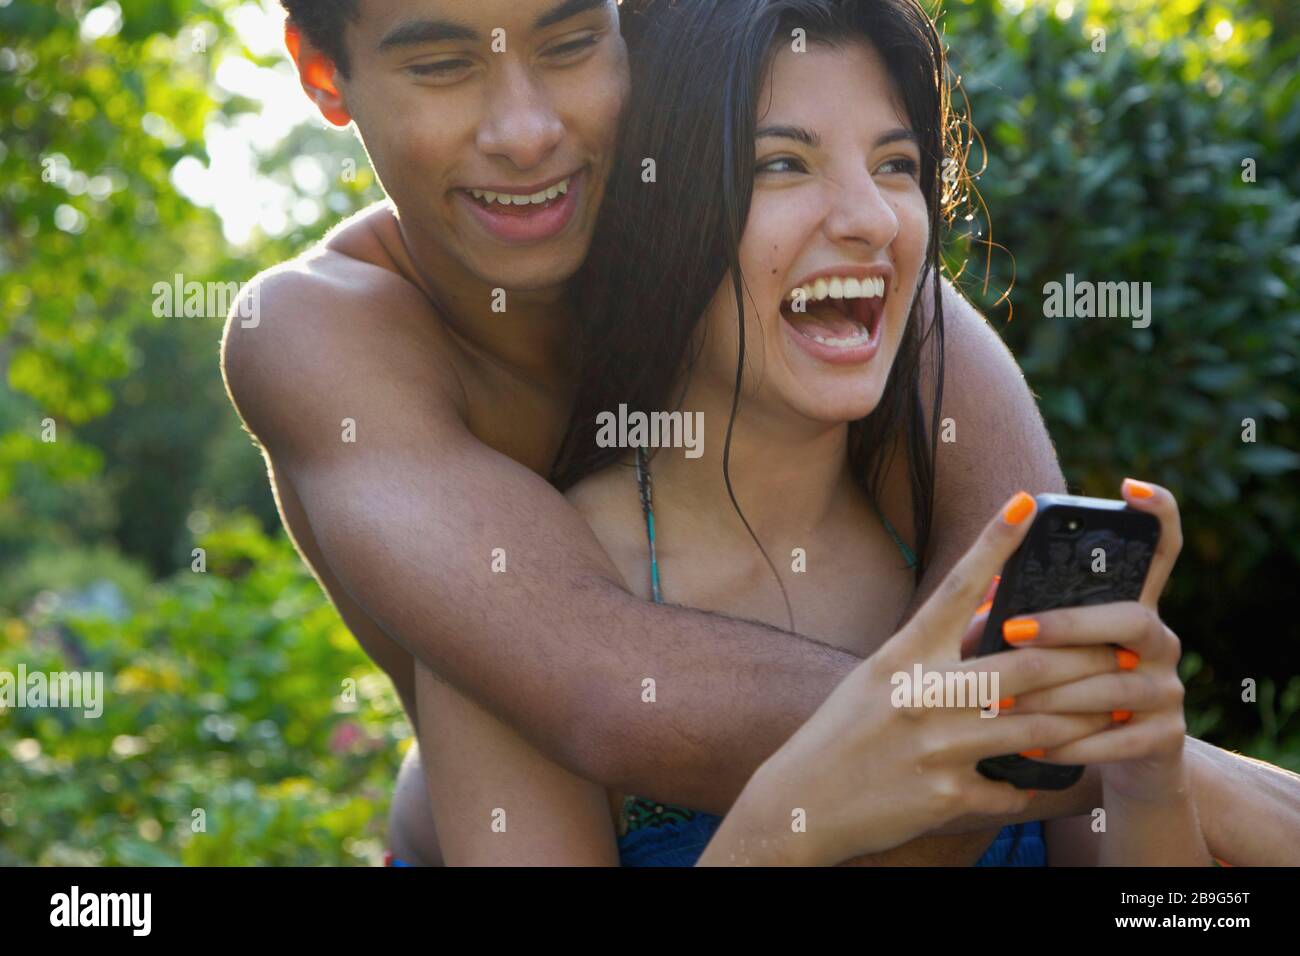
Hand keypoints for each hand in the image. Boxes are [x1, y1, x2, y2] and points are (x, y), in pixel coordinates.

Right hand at [707, 491, 1117, 865]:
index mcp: (902, 656)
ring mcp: (935, 748)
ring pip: (1037, 727)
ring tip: (1117, 708)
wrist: (801, 802)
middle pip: (1027, 665)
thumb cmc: (843, 731)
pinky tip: (1068, 781)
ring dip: (1084, 719)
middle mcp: (920, 695)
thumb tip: (984, 604)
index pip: (954, 587)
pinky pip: (1015, 789)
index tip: (1026, 502)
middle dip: (1086, 657)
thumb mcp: (879, 676)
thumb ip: (931, 646)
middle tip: (1129, 647)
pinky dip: (1045, 786)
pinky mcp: (946, 798)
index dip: (993, 542)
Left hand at [985, 479, 1189, 801]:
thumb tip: (973, 596)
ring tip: (1004, 700)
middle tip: (1012, 631)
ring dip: (1055, 694)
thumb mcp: (1040, 653)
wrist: (1112, 766)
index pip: (1159, 549)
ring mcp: (1169, 689)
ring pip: (1118, 683)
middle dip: (1068, 625)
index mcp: (1130, 607)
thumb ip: (1010, 622)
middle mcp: (1159, 641)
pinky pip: (1120, 739)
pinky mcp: (1167, 739)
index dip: (1155, 515)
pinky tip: (1033, 747)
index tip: (1129, 488)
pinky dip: (1072, 743)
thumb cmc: (1058, 695)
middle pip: (1131, 618)